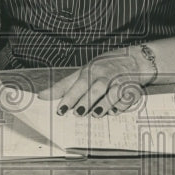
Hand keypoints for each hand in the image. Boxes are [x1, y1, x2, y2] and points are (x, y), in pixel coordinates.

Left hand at [38, 45, 157, 116]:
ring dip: (105, 104)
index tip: (60, 110)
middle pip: (96, 88)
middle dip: (87, 100)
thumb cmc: (102, 68)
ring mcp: (119, 81)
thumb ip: (64, 86)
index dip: (69, 98)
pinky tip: (114, 111)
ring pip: (113, 92)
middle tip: (78, 113)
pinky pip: (127, 98)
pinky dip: (121, 105)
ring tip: (96, 114)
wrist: (133, 60)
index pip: (78, 84)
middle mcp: (105, 75)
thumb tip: (41, 96)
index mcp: (91, 71)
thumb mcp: (82, 72)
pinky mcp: (132, 88)